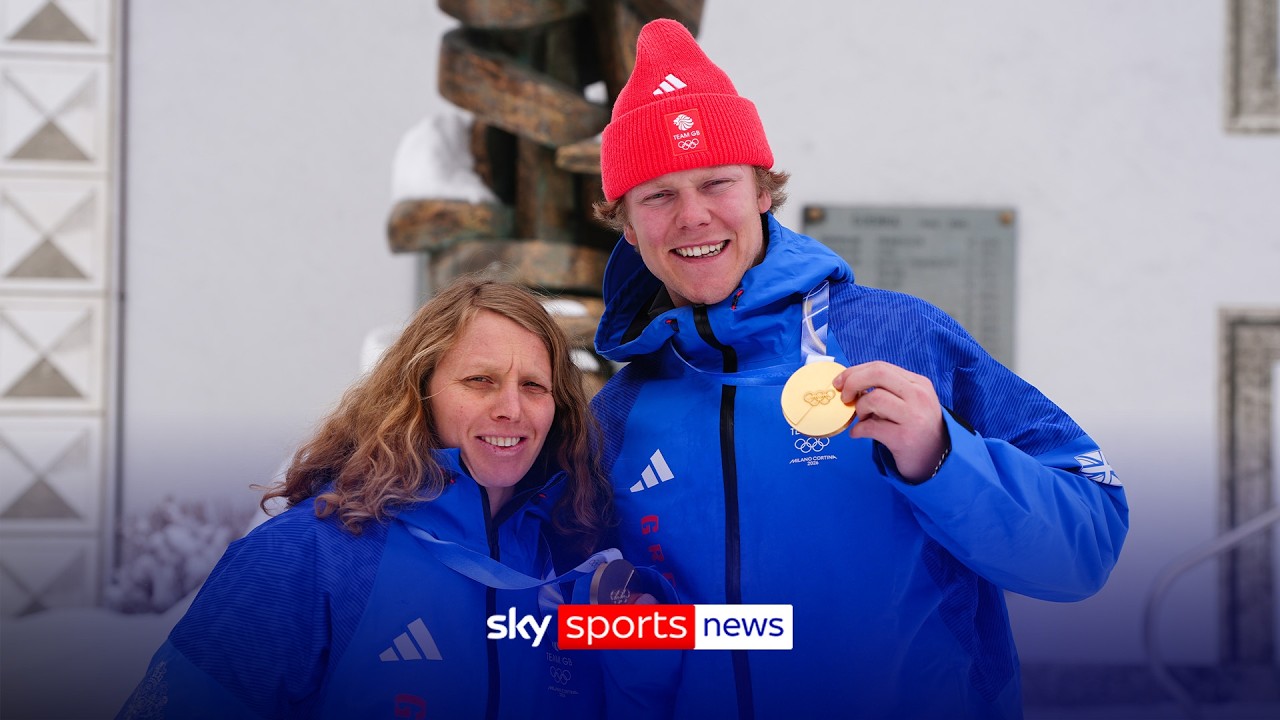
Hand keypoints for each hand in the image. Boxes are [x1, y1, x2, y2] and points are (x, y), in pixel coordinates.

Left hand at [832, 361, 947, 481]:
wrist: (938, 459)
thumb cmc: (916, 428)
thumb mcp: (910, 402)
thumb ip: (887, 390)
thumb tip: (849, 383)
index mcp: (918, 383)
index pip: (880, 366)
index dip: (854, 372)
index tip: (840, 382)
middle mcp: (919, 396)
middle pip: (877, 374)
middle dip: (852, 382)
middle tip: (845, 398)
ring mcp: (913, 417)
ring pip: (874, 398)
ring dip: (859, 410)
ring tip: (862, 419)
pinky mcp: (904, 438)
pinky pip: (871, 427)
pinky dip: (858, 430)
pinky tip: (858, 433)